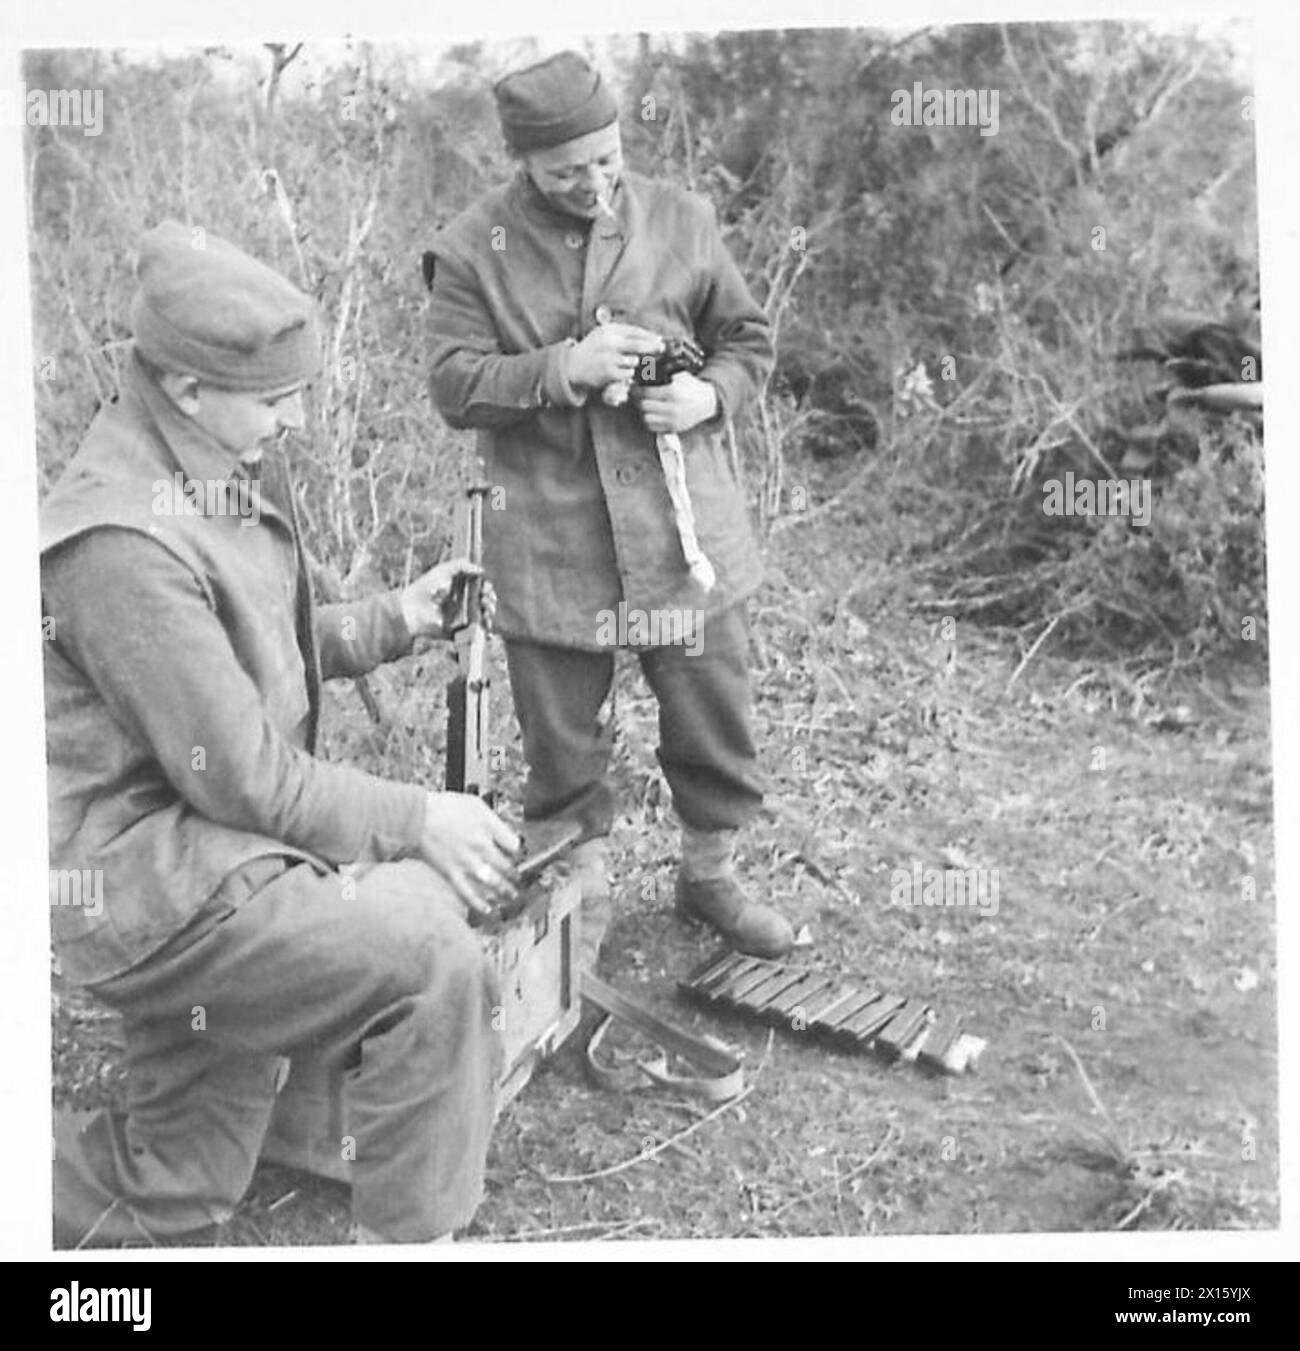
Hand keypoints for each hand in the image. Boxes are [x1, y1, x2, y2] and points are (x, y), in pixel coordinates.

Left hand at [400, 559, 491, 638]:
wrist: (410, 609)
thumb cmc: (425, 587)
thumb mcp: (443, 569)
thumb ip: (462, 564)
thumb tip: (481, 571)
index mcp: (462, 589)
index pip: (482, 589)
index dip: (488, 589)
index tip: (486, 590)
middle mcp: (464, 604)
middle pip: (486, 604)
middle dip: (490, 602)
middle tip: (485, 602)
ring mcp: (462, 619)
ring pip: (484, 619)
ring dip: (489, 616)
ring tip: (485, 613)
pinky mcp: (459, 632)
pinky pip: (476, 635)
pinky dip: (485, 633)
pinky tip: (486, 629)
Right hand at [418, 792, 519, 921]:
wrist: (417, 816)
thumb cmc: (445, 807)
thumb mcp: (476, 804)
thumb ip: (493, 821)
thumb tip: (505, 833)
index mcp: (488, 829)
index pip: (514, 846)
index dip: (518, 852)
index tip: (516, 855)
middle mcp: (480, 848)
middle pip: (507, 867)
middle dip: (516, 876)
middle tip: (519, 881)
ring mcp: (466, 863)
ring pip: (492, 884)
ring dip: (504, 892)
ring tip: (511, 896)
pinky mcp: (451, 873)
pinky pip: (468, 893)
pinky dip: (479, 904)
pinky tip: (488, 909)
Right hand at [566, 323, 663, 390]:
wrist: (573, 365)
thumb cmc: (593, 349)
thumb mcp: (604, 334)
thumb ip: (624, 334)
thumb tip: (651, 337)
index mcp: (610, 330)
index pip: (636, 331)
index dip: (650, 336)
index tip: (660, 340)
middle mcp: (609, 342)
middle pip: (639, 345)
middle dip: (653, 347)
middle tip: (661, 349)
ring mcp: (609, 357)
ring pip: (634, 361)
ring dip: (635, 364)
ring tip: (628, 364)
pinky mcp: (608, 372)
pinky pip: (628, 374)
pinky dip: (627, 374)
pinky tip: (621, 373)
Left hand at [631, 371, 718, 435]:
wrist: (707, 402)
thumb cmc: (692, 388)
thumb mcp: (681, 376)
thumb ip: (665, 375)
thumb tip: (645, 374)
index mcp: (672, 393)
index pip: (646, 393)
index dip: (636, 390)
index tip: (633, 388)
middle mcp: (671, 408)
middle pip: (644, 406)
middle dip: (638, 400)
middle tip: (636, 396)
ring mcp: (672, 420)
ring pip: (646, 418)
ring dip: (642, 412)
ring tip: (643, 406)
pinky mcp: (673, 428)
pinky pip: (653, 428)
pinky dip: (649, 421)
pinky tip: (650, 414)